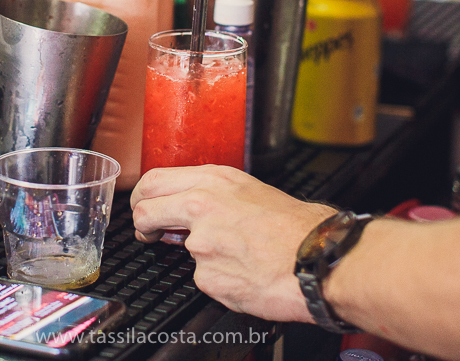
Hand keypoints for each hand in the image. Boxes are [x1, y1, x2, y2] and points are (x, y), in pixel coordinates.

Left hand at [131, 165, 336, 322]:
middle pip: (146, 211)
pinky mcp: (207, 277)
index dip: (142, 197)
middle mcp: (202, 206)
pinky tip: (247, 272)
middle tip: (150, 233)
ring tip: (241, 255)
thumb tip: (189, 207)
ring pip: (185, 249)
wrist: (317, 258)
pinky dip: (222, 278)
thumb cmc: (296, 227)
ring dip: (204, 256)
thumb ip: (215, 195)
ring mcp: (201, 244)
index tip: (144, 208)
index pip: (154, 181)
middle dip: (143, 224)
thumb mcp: (251, 191)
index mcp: (214, 181)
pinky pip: (205, 278)